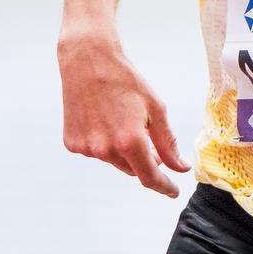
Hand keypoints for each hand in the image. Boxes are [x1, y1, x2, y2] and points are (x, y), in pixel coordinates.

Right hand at [59, 33, 189, 197]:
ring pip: (114, 161)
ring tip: (124, 119)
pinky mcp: (72, 143)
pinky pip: (96, 152)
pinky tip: (105, 119)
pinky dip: (105, 143)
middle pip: (133, 169)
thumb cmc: (125, 81)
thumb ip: (168, 142)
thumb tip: (180, 167)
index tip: (173, 191)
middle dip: (146, 161)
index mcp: (129, 141)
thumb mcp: (156, 108)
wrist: (88, 62)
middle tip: (151, 139)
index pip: (150, 177)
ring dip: (125, 150)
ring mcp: (86, 148)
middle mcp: (105, 149)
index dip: (164, 186)